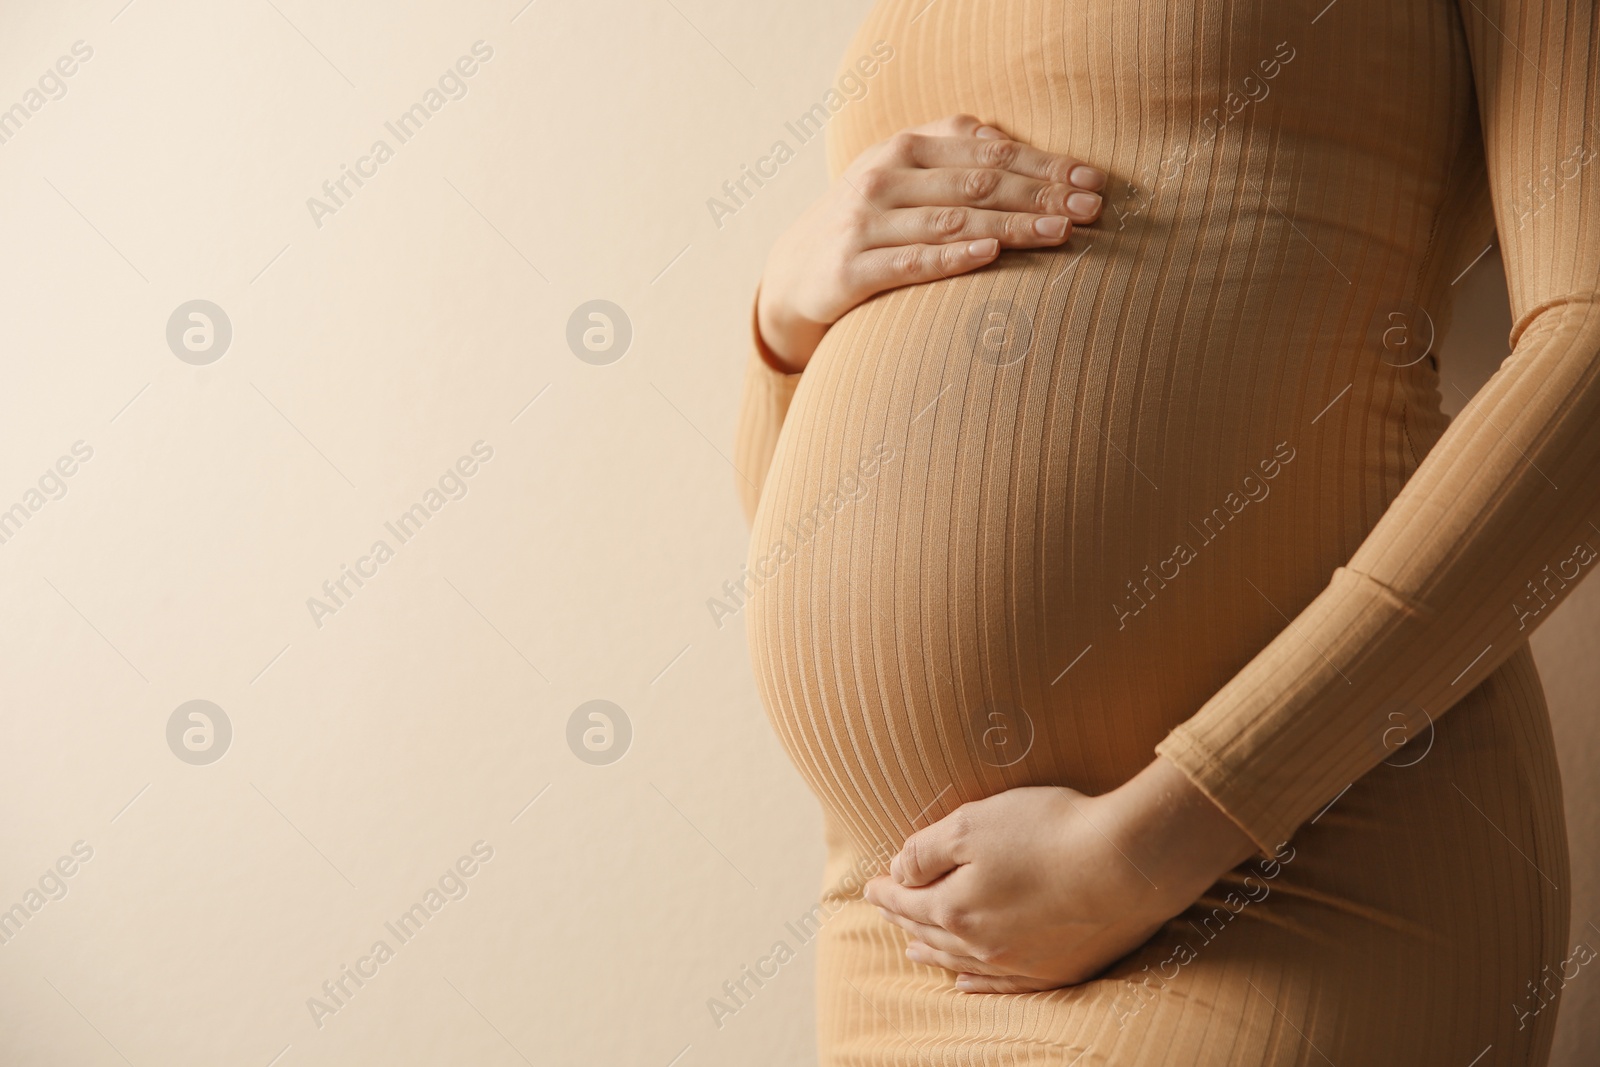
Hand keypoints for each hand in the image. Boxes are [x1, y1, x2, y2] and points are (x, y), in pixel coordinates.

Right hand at [756, 113, 1106, 371]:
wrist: (793, 273)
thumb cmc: (866, 223)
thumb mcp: (900, 178)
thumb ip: (949, 156)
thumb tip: (1009, 142)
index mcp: (904, 148)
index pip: (987, 151)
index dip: (1044, 164)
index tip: (1091, 180)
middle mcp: (883, 177)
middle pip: (977, 182)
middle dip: (1040, 194)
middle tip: (1091, 208)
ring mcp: (865, 223)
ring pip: (951, 220)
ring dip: (1011, 225)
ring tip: (1060, 231)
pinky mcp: (851, 269)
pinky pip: (911, 262)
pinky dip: (952, 257)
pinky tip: (991, 254)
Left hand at [863, 756, 1257, 992]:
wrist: (1128, 863)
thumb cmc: (1048, 833)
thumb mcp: (972, 824)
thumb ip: (927, 849)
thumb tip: (900, 869)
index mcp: (955, 909)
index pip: (908, 901)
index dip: (887, 890)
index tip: (871, 885)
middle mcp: (982, 945)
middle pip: (931, 933)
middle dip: (905, 920)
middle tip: (888, 911)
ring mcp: (1021, 962)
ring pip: (962, 962)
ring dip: (934, 952)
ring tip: (913, 948)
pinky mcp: (1059, 969)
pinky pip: (1002, 986)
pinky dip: (976, 984)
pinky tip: (964, 982)